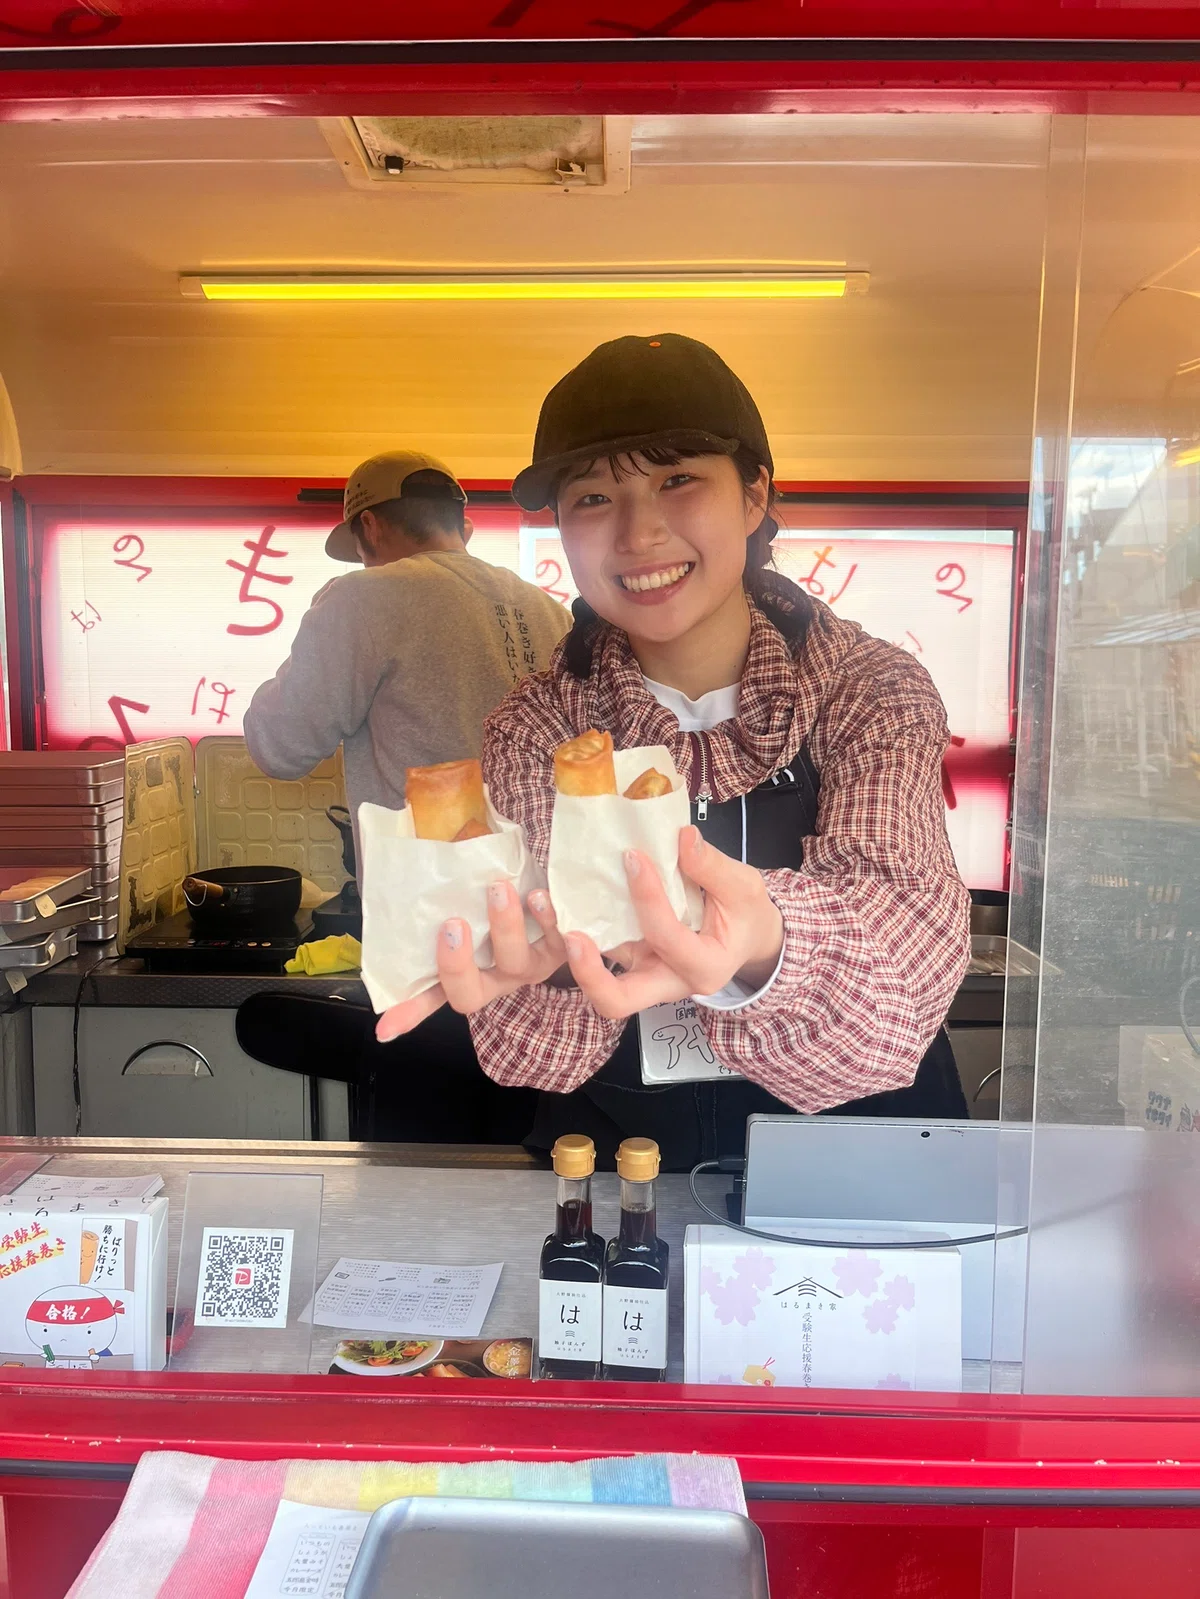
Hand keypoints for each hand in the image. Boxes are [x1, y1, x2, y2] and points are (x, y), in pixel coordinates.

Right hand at [375, 883, 565, 1040]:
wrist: (543, 884)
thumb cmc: (491, 898)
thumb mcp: (461, 904)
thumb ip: (436, 908)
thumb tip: (391, 899)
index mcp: (467, 977)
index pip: (428, 999)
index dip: (409, 1015)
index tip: (386, 1026)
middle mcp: (496, 979)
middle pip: (473, 992)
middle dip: (458, 965)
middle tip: (452, 924)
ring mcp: (528, 967)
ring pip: (516, 962)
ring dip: (506, 928)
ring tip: (498, 890)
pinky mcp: (561, 948)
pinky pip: (556, 940)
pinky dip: (547, 918)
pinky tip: (538, 896)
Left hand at [562, 826, 783, 1019]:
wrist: (746, 937)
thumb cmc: (745, 915)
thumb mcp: (743, 887)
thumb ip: (713, 867)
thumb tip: (683, 837)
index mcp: (704, 968)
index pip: (667, 938)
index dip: (648, 899)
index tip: (633, 856)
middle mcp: (668, 983)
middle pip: (617, 1001)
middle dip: (588, 973)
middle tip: (571, 935)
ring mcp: (644, 974)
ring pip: (600, 981)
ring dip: (569, 951)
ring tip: (544, 906)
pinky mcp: (630, 960)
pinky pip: (600, 954)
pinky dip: (578, 931)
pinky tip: (558, 898)